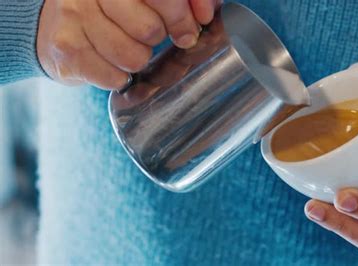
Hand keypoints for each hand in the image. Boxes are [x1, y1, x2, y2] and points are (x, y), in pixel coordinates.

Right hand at [37, 0, 220, 89]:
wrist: (56, 26)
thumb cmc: (111, 11)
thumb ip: (181, 1)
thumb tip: (208, 12)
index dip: (183, 17)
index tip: (193, 28)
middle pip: (150, 30)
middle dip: (157, 38)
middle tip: (149, 36)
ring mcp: (75, 18)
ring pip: (134, 57)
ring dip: (138, 59)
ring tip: (124, 47)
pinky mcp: (66, 50)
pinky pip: (115, 78)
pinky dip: (119, 77)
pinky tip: (109, 62)